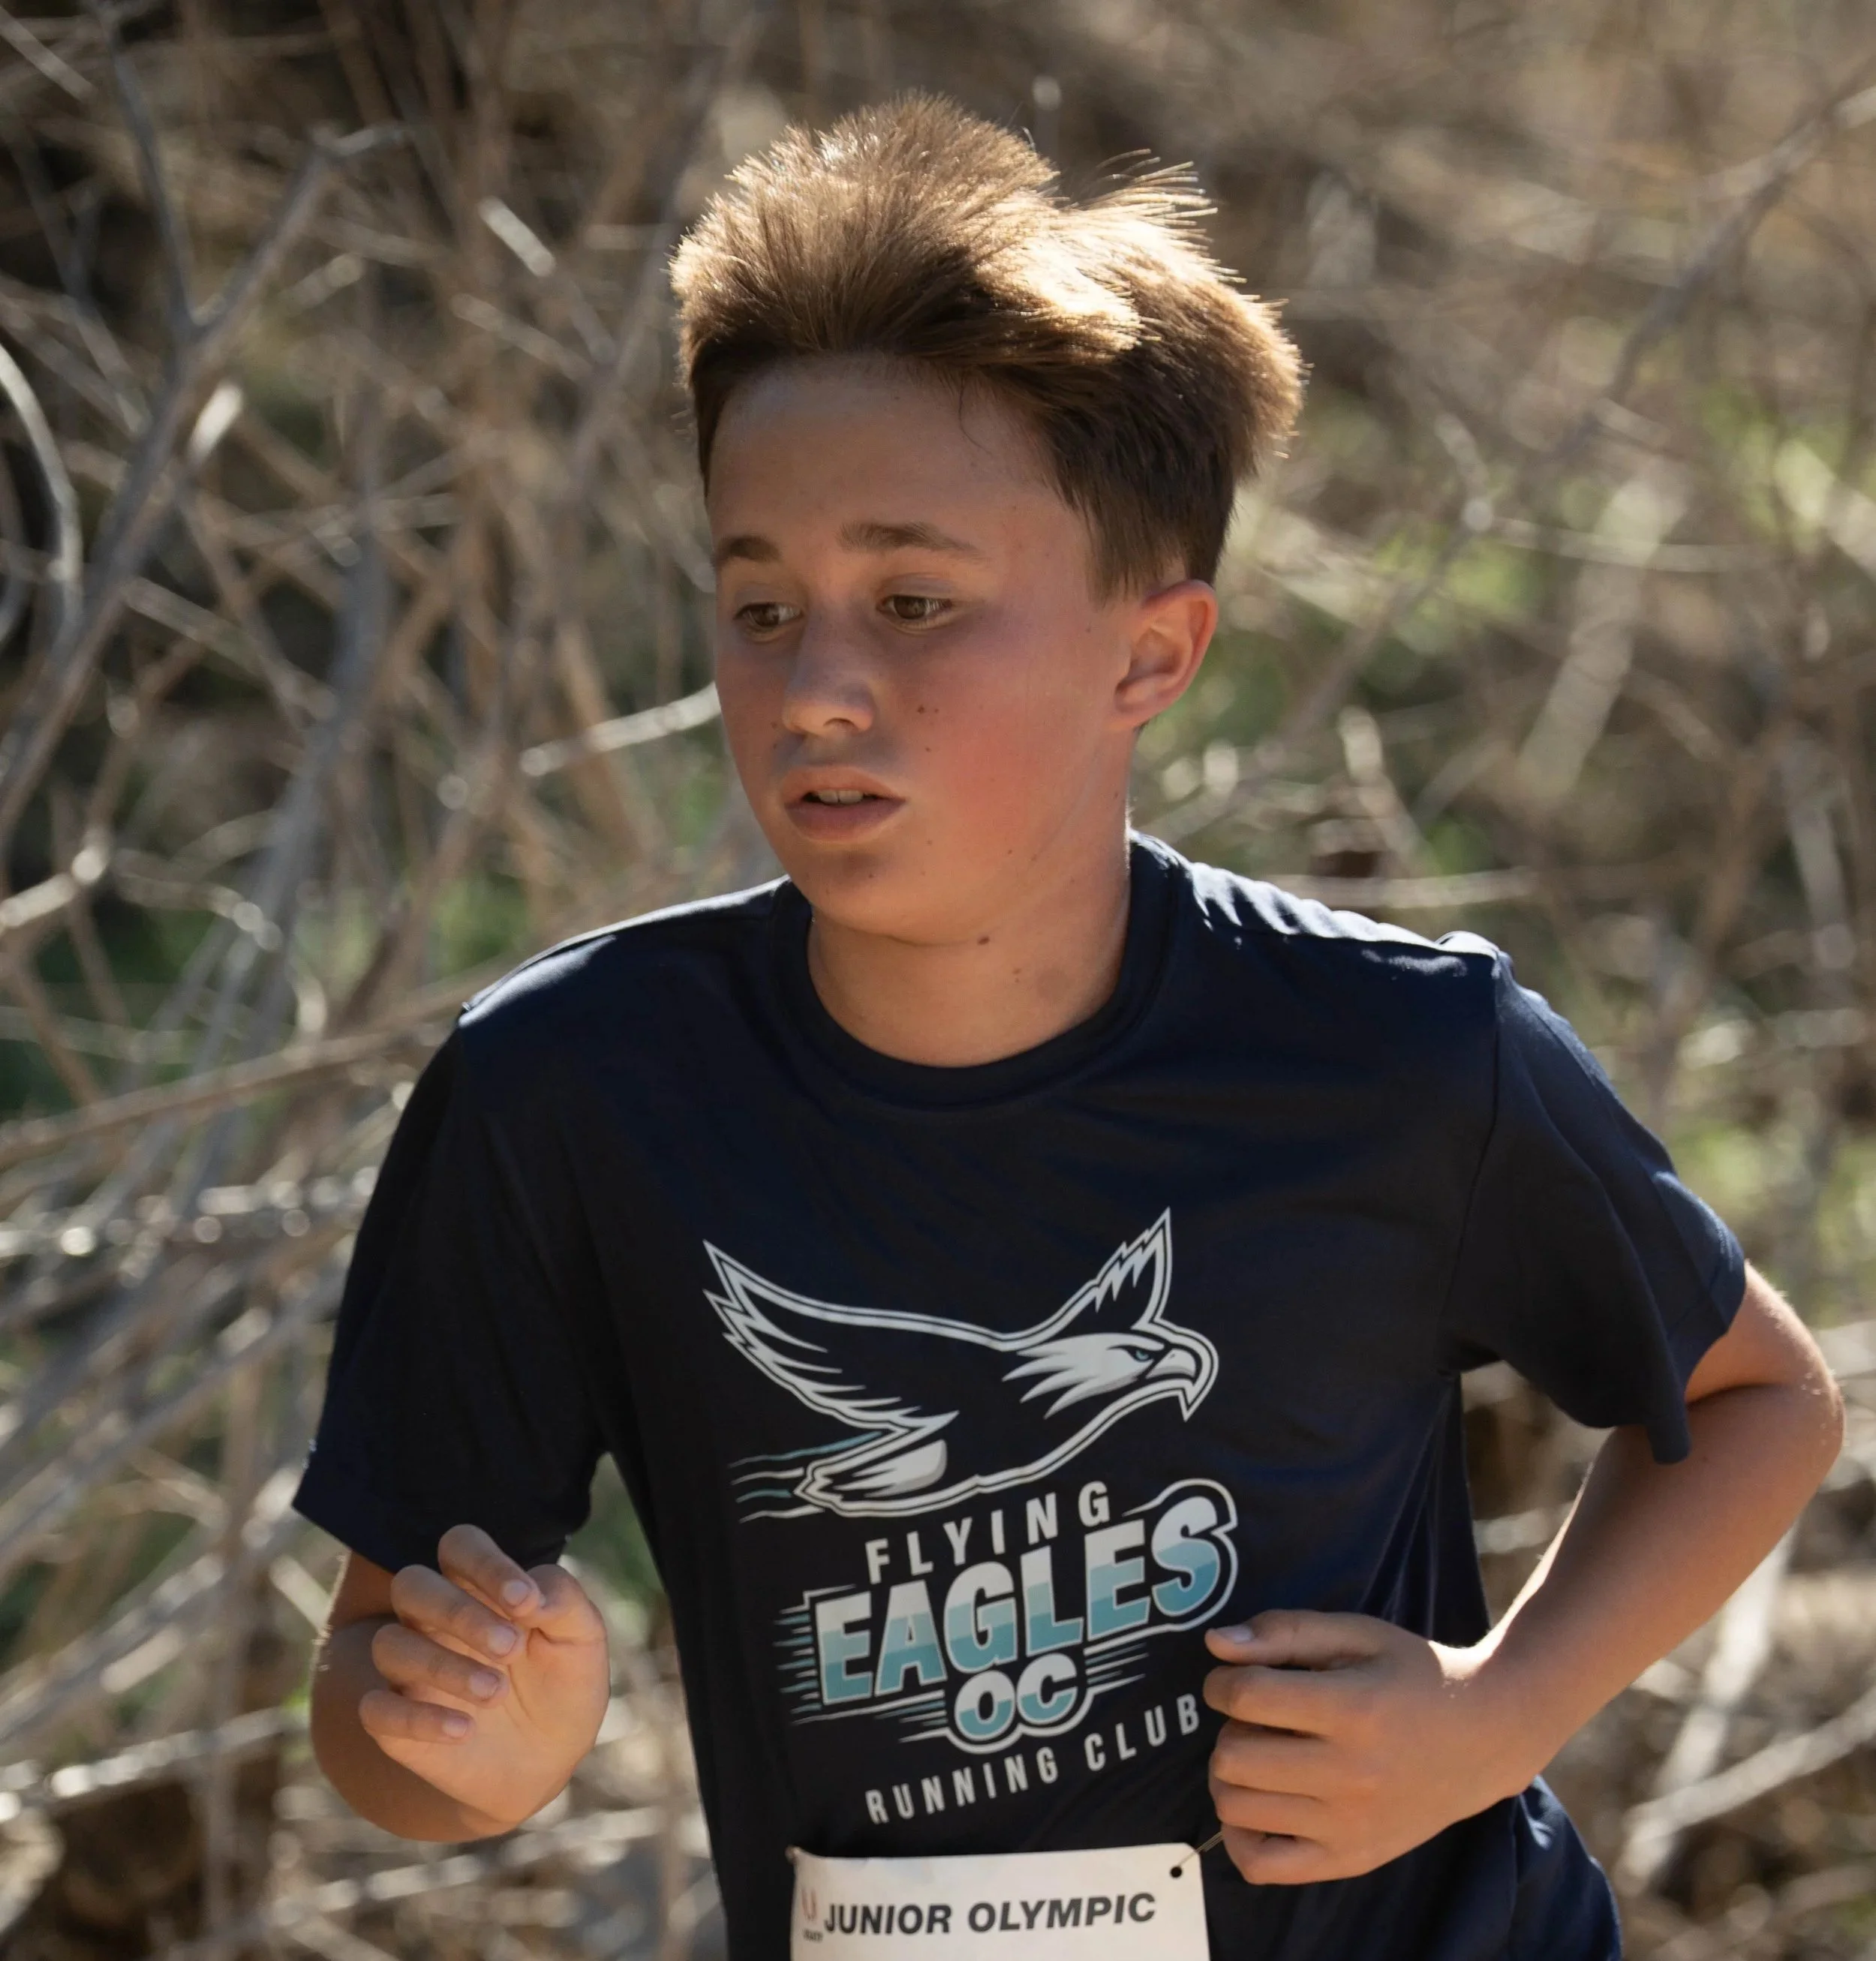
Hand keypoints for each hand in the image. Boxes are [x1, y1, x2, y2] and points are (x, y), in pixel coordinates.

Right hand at [359, 1523, 610, 1831]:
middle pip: (412, 1585)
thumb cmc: (564, 1683)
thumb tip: (529, 1592)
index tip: (524, 1601)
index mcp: (479, 1587)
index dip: (485, 1563)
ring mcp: (410, 1670)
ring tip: (496, 1691)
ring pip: (389, 1645)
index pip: (460, 1545)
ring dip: (441, 1665)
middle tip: (511, 1647)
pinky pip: (375, 1709)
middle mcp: (435, 1620)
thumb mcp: (582, 1638)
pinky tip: (464, 1729)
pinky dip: (416, 1718)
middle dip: (458, 1610)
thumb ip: (563, 1600)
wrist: (550, 1762)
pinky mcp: (395, 1723)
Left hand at [1201, 1610, 1528, 1884]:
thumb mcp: (1356, 1634)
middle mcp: (1350, 1775)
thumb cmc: (1413, 1675)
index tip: (1234, 1679)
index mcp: (1352, 1710)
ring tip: (1264, 1755)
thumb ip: (1284, 1631)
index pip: (1247, 1697)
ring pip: (1237, 1808)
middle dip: (1230, 1728)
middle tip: (1258, 1719)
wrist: (1485, 1737)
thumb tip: (1215, 1646)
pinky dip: (1241, 1835)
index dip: (1222, 1682)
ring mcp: (1349, 1827)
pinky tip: (1259, 1803)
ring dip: (1232, 1775)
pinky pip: (1261, 1865)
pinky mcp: (1350, 1860)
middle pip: (1233, 1757)